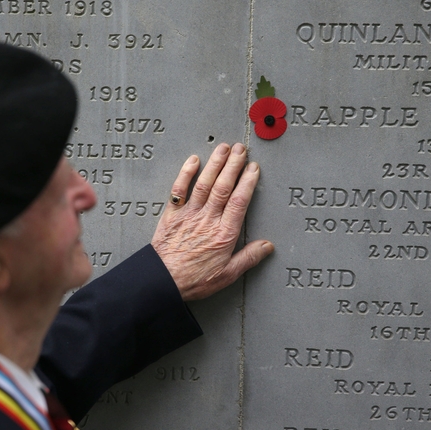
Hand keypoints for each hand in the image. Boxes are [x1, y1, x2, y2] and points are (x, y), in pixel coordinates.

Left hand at [151, 143, 273, 300]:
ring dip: (215, 164)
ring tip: (223, 148)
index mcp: (224, 234)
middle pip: (223, 186)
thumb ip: (248, 258)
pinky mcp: (172, 215)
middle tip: (241, 149)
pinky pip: (179, 189)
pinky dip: (186, 173)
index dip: (247, 182)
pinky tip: (193, 160)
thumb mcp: (228, 275)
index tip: (253, 168)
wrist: (163, 281)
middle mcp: (207, 220)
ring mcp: (189, 215)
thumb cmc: (194, 279)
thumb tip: (267, 246)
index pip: (239, 201)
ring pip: (204, 183)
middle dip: (233, 165)